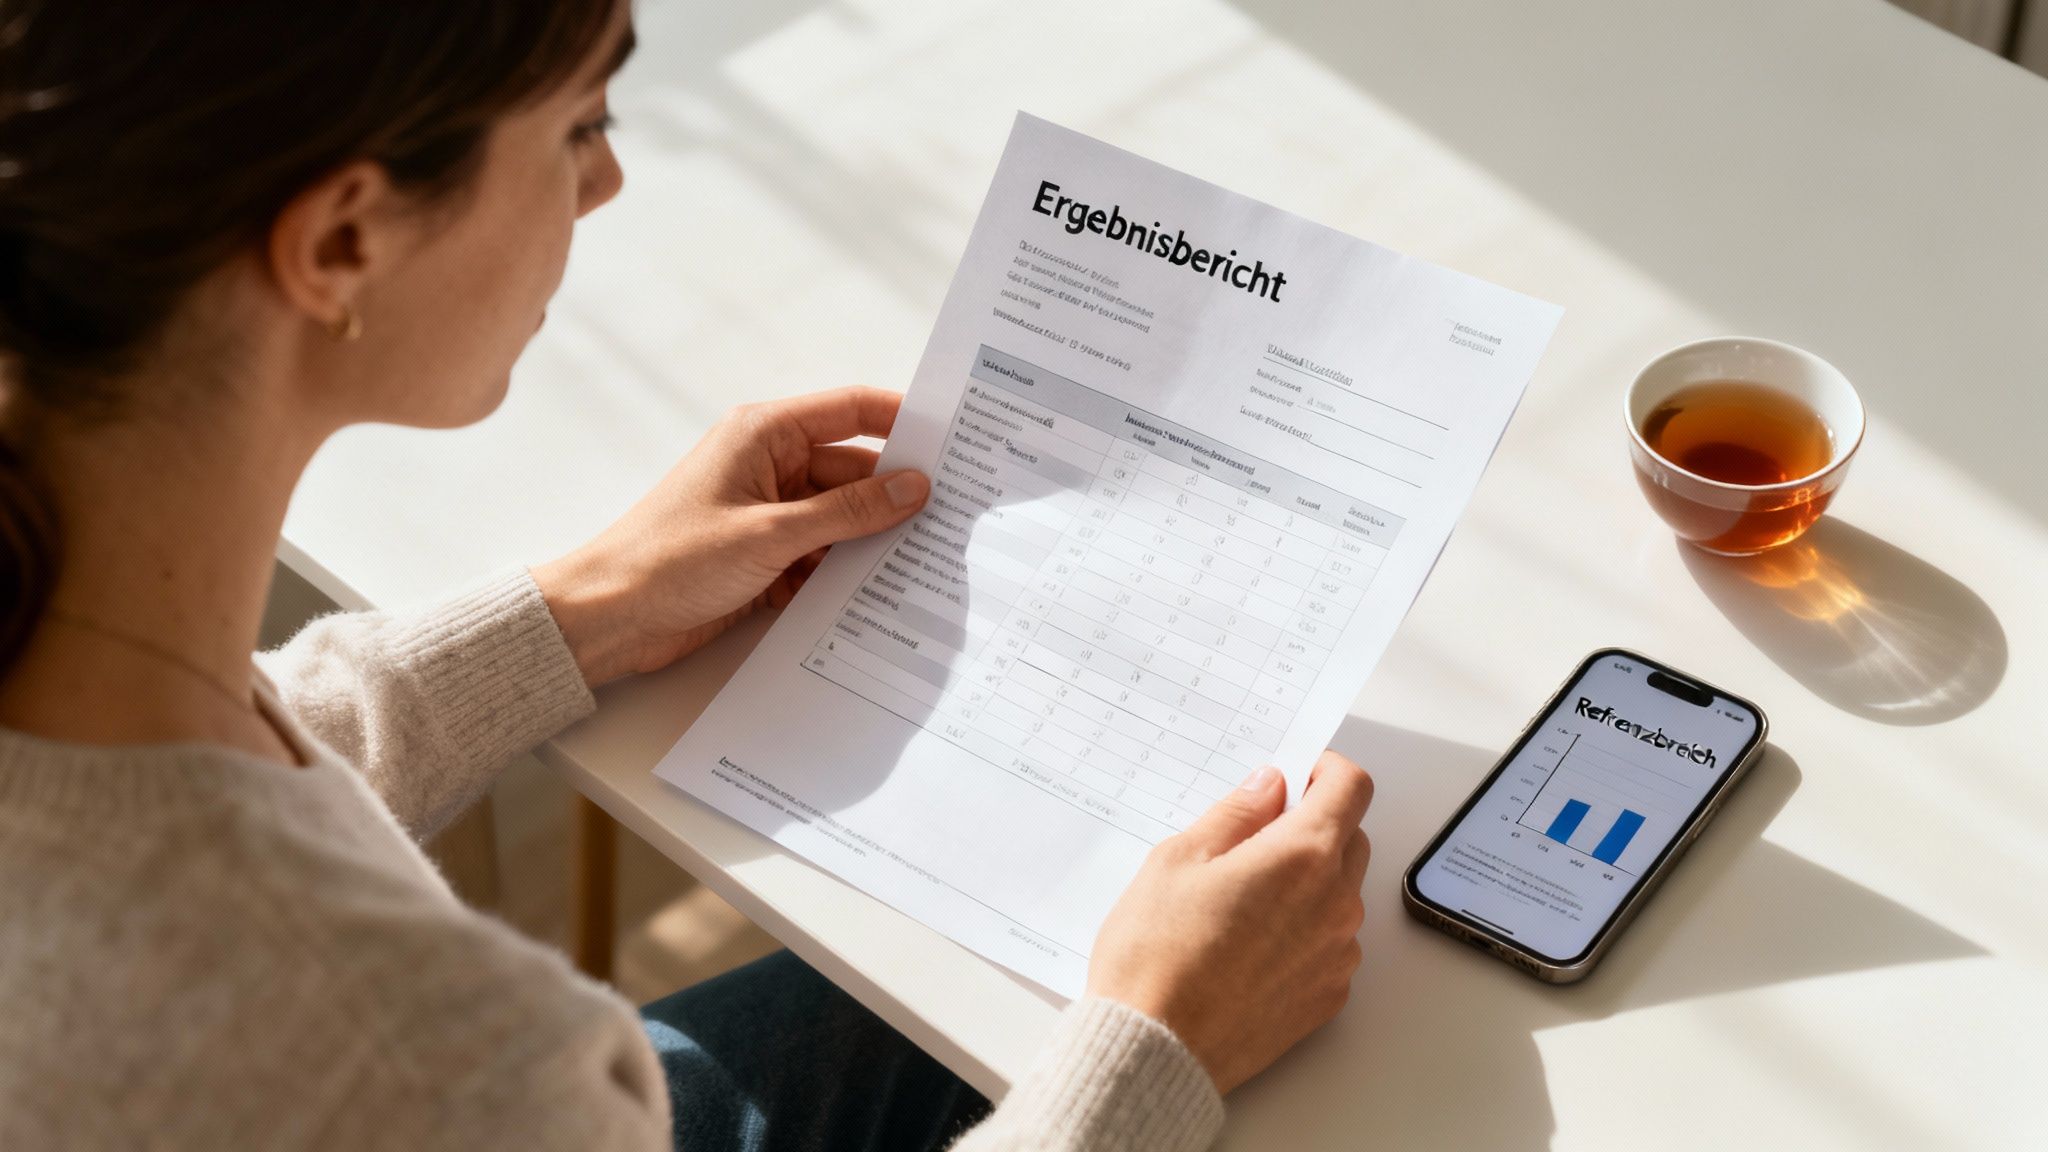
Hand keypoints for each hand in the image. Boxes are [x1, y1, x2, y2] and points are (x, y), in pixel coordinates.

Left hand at [532, 387, 928, 686]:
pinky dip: (845, 575)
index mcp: (765, 434)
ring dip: (873, 542)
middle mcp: (770, 465)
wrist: (609, 618)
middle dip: (897, 496)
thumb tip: (913, 487)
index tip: (956, 435)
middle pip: (855, 471)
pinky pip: (823, 557)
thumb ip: (847, 512)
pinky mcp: (766, 557)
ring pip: (843, 520)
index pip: (851, 410)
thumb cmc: (669, 560)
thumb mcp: (770, 534)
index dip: (904, 418)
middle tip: (957, 518)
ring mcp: (769, 513)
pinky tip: (879, 596)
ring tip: (927, 563)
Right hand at [1086, 751, 1371, 1093]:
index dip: (1325, 771)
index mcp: (1301, 856)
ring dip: (1309, 883)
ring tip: (1243, 903)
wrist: (1156, 1050)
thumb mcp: (1178, 859)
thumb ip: (1235, 815)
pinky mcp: (1329, 997)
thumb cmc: (1156, 956)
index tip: (1297, 776)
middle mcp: (1335, 903)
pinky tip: (1250, 947)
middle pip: (1351, 839)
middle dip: (1313, 825)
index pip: (1351, 787)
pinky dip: (1305, 933)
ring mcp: (1337, 954)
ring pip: (1340, 894)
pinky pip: (1331, 944)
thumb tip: (1268, 787)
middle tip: (1254, 839)